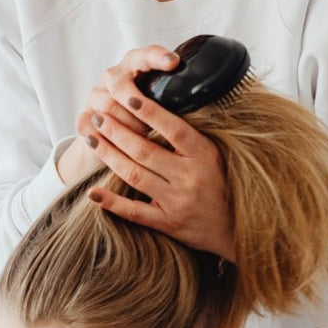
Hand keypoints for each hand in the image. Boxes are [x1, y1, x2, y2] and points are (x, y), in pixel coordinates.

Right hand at [57, 44, 178, 184]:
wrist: (114, 145)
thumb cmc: (148, 123)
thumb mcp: (163, 106)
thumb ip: (173, 96)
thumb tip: (203, 95)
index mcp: (134, 66)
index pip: (146, 55)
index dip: (158, 58)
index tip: (174, 63)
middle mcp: (112, 77)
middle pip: (120, 83)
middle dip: (136, 105)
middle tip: (149, 124)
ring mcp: (94, 96)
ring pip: (107, 107)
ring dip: (125, 125)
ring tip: (140, 139)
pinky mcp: (82, 118)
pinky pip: (90, 125)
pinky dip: (103, 137)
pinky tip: (115, 146)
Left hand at [74, 46, 235, 261]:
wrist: (237, 231)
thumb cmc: (223, 185)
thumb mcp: (215, 156)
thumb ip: (189, 138)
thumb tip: (158, 106)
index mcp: (204, 155)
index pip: (173, 128)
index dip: (149, 112)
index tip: (127, 97)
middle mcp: (190, 177)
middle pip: (144, 150)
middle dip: (115, 130)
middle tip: (96, 115)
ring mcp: (177, 201)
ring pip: (134, 175)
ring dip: (108, 155)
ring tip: (90, 138)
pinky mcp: (168, 223)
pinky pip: (134, 212)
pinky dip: (112, 202)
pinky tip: (92, 191)